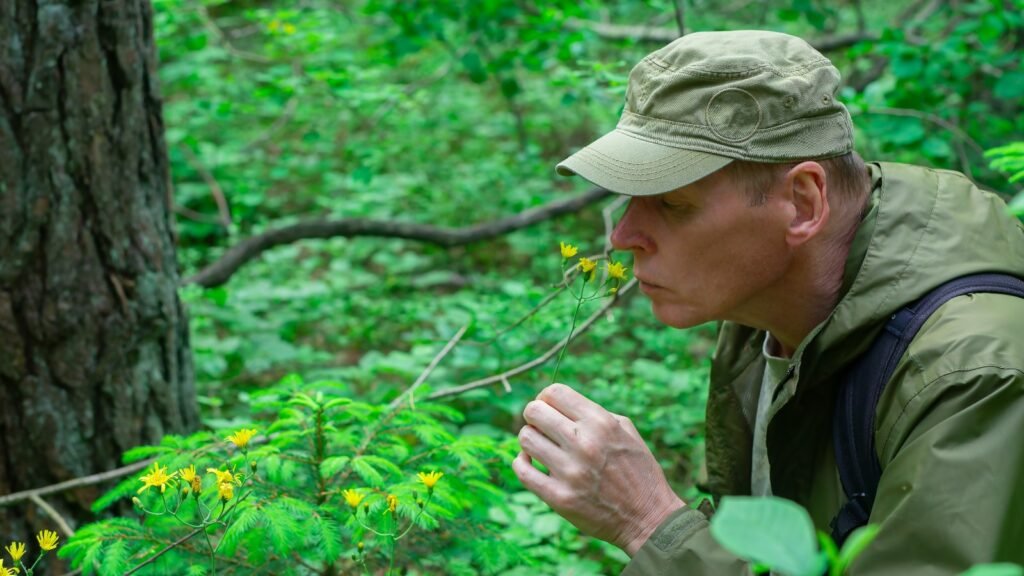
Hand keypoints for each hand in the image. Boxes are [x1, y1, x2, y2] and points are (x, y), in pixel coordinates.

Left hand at [513, 383, 684, 555]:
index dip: (545, 396)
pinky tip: (531, 462)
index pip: (554, 392)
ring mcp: (570, 471)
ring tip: (540, 447)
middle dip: (534, 416)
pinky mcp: (559, 497)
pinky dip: (521, 463)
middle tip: (541, 427)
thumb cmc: (638, 472)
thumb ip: (594, 414)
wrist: (648, 518)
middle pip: (534, 412)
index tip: (548, 407)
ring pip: (525, 438)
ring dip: (529, 440)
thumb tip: (558, 404)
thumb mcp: (626, 431)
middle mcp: (585, 443)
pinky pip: (523, 470)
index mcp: (601, 423)